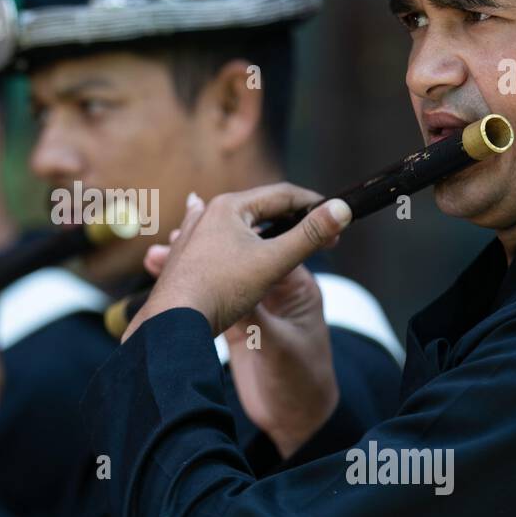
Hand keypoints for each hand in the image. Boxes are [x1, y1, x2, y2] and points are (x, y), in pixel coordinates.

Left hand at [124, 183, 351, 339]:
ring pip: (235, 222)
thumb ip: (310, 235)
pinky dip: (226, 232)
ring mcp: (192, 235)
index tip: (336, 218)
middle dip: (291, 218)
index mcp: (230, 207)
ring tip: (280, 221)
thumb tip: (342, 209)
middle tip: (320, 234)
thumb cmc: (221, 288)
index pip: (282, 195)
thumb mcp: (274, 261)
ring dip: (259, 223)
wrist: (173, 321)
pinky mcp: (184, 257)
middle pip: (260, 208)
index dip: (313, 205)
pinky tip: (204, 215)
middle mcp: (208, 214)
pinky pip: (212, 237)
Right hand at [141, 195, 342, 458]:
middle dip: (204, 245)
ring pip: (219, 276)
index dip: (239, 235)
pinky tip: (163, 282)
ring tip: (155, 257)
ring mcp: (254, 308)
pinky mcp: (237, 326)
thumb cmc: (303, 383)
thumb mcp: (281, 348)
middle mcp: (274, 292)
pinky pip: (211, 299)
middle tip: (170, 237)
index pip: (271, 246)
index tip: (208, 225)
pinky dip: (191, 292)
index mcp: (296, 288)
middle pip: (238, 256)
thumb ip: (258, 318)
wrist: (297, 421)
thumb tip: (233, 283)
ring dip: (189, 266)